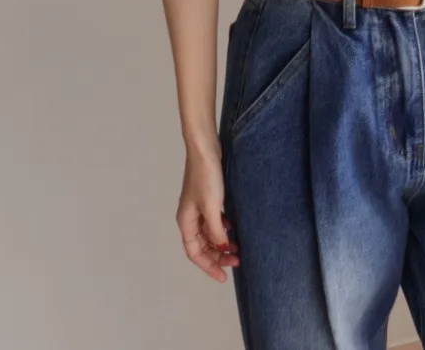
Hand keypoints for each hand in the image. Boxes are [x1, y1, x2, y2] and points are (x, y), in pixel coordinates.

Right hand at [176, 145, 239, 281]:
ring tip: (238, 248)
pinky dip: (223, 229)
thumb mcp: (212, 207)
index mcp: (186, 221)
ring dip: (222, 242)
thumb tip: (221, 248)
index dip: (209, 266)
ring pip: (209, 233)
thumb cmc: (206, 177)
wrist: (205, 149)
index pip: (195, 253)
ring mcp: (198, 207)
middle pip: (202, 245)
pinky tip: (234, 229)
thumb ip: (216, 230)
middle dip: (218, 255)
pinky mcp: (208, 198)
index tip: (224, 276)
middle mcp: (190, 217)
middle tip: (237, 261)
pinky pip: (214, 221)